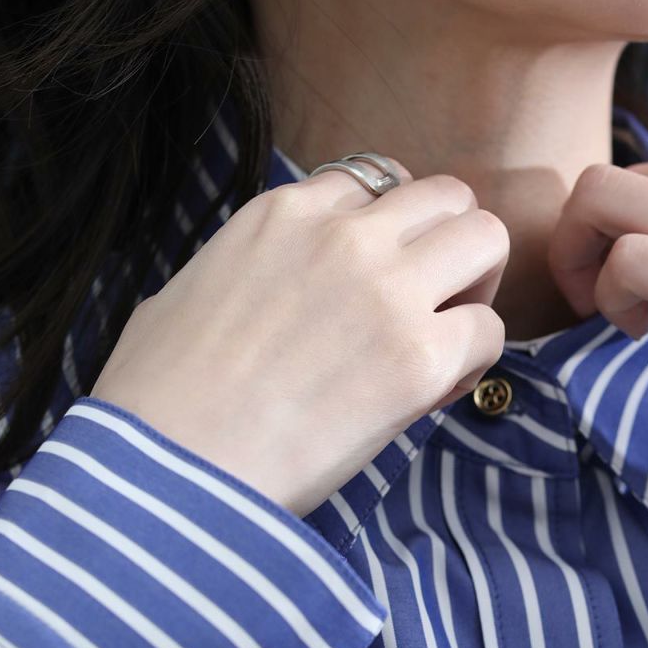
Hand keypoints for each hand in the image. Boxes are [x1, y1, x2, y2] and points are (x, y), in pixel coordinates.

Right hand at [90, 161, 508, 516]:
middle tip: (431, 302)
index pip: (373, 180)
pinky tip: (434, 391)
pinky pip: (490, 331)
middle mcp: (343, 236)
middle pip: (445, 196)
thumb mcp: (181, 294)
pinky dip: (474, 359)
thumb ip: (236, 270)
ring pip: (486, 238)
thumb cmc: (157, 400)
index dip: (389, 229)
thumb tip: (245, 291)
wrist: (168, 467)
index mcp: (282, 214)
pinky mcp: (418, 357)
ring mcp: (387, 291)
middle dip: (450, 245)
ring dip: (476, 286)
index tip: (379, 277)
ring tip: (445, 336)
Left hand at [546, 145, 647, 423]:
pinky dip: (610, 298)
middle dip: (574, 242)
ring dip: (582, 266)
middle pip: (605, 179)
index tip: (632, 286)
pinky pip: (630, 262)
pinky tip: (644, 333)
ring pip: (601, 202)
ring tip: (625, 320)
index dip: (615, 232)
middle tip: (599, 301)